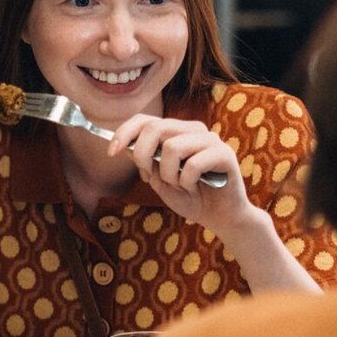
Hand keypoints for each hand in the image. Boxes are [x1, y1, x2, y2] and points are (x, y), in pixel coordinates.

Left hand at [108, 114, 253, 235]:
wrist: (219, 217)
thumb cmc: (190, 197)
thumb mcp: (159, 180)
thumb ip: (145, 162)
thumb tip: (125, 145)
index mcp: (177, 132)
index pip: (146, 120)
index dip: (125, 132)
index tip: (111, 151)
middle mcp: (193, 130)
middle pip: (156, 128)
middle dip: (143, 155)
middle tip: (149, 176)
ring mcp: (210, 140)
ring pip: (173, 147)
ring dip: (169, 175)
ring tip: (179, 185)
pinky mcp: (224, 154)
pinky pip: (193, 164)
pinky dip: (187, 182)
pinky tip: (195, 188)